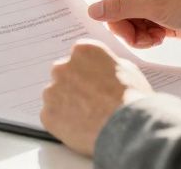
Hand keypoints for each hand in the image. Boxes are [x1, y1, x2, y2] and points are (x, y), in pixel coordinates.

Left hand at [41, 40, 152, 155]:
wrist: (127, 126)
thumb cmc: (132, 98)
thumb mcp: (128, 70)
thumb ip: (108, 65)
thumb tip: (105, 70)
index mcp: (83, 51)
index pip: (78, 57)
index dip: (86, 72)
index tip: (91, 82)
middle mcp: (63, 67)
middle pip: (63, 75)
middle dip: (73, 86)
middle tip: (89, 102)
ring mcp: (53, 91)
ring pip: (55, 96)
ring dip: (66, 104)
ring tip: (87, 118)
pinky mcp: (47, 114)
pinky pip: (51, 117)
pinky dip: (61, 123)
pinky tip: (80, 128)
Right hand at [43, 0, 180, 47]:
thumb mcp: (155, 7)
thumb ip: (120, 9)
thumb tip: (93, 10)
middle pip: (108, 9)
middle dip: (120, 26)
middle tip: (141, 29)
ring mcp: (147, 3)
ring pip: (122, 25)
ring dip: (135, 35)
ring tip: (157, 34)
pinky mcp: (156, 18)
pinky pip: (136, 33)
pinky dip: (146, 39)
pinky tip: (162, 36)